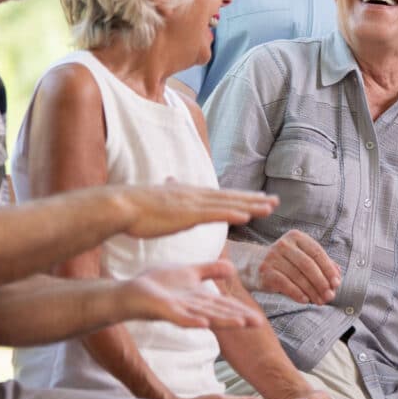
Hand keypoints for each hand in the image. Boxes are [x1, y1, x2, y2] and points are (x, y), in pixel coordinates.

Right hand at [117, 182, 277, 238]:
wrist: (120, 205)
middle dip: (255, 199)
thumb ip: (169, 191)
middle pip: (231, 197)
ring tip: (270, 208)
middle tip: (276, 201)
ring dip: (250, 206)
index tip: (258, 198)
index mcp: (190, 194)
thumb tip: (171, 181)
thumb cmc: (135, 207)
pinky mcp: (187, 214)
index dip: (242, 197)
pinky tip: (246, 217)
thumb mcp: (158, 197)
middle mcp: (195, 195)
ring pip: (228, 205)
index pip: (221, 196)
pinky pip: (214, 215)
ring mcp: (192, 204)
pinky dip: (232, 214)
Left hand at [126, 261, 264, 328]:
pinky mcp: (164, 311)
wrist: (130, 291)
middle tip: (258, 324)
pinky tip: (204, 324)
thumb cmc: (157, 284)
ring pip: (204, 316)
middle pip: (219, 312)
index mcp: (199, 299)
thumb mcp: (190, 273)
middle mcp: (192, 308)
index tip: (259, 318)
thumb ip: (210, 270)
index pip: (224, 305)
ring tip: (240, 324)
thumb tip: (232, 268)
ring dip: (222, 320)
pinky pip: (180, 317)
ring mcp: (179, 310)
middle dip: (238, 318)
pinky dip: (192, 321)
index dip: (241, 310)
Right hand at [259, 230, 341, 304]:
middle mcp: (284, 245)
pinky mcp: (265, 272)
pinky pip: (285, 284)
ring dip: (312, 291)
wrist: (252, 264)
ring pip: (298, 276)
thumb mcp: (301, 257)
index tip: (336, 283)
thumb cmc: (284, 262)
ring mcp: (273, 258)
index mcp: (296, 237)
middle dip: (322, 282)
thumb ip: (320, 263)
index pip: (317, 252)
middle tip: (330, 295)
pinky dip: (297, 293)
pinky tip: (305, 300)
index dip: (328, 269)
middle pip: (308, 265)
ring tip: (320, 301)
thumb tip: (338, 273)